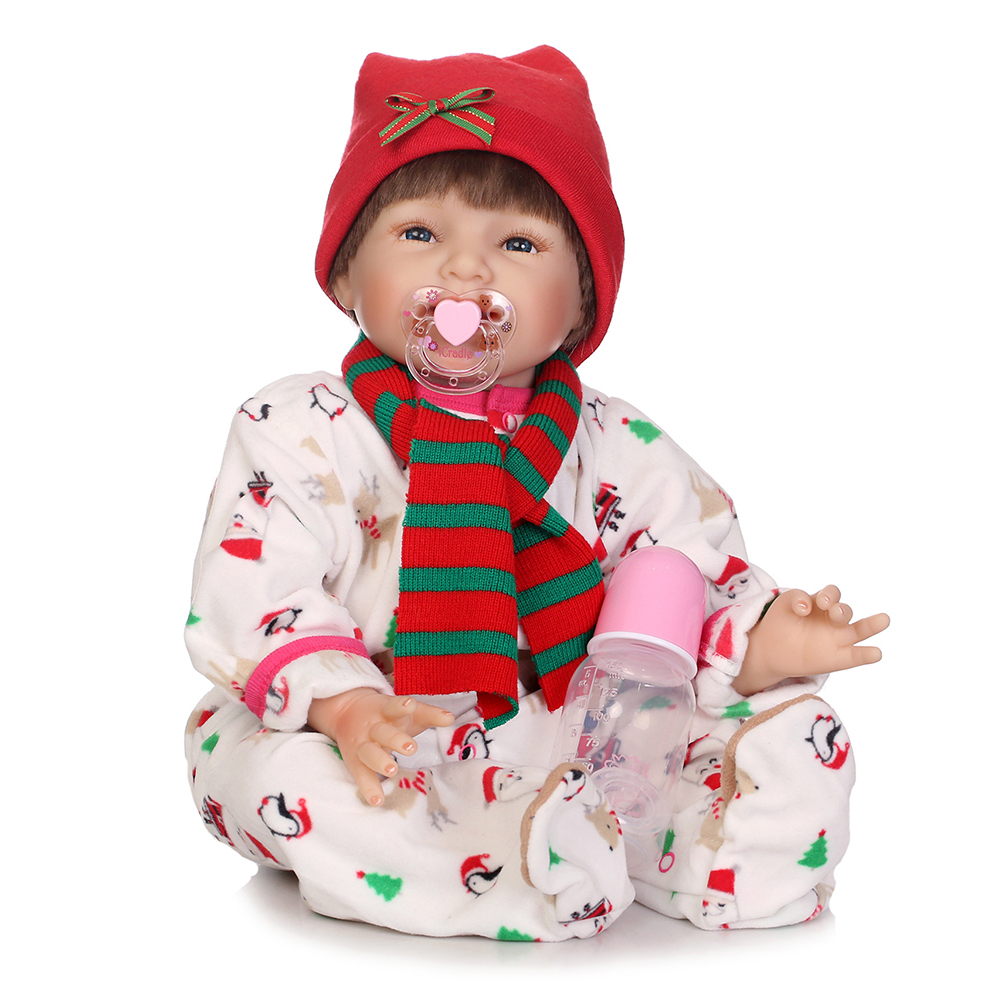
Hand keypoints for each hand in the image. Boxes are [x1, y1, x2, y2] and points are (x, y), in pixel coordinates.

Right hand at [307, 688, 454, 805]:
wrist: (347, 710)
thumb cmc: (388, 715)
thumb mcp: (407, 712)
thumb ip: (429, 714)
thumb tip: (450, 718)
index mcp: (387, 710)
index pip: (394, 706)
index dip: (401, 706)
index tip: (410, 705)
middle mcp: (373, 727)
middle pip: (383, 732)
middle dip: (395, 739)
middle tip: (410, 748)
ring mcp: (362, 744)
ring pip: (369, 752)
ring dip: (380, 761)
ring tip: (392, 770)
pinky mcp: (355, 761)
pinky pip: (360, 775)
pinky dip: (368, 788)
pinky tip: (377, 801)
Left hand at [734, 585, 889, 695]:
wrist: (770, 649)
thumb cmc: (780, 621)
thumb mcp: (784, 604)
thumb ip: (796, 598)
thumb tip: (807, 606)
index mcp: (822, 603)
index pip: (832, 594)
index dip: (827, 596)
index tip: (809, 606)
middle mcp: (834, 619)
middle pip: (845, 611)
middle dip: (841, 610)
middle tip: (833, 612)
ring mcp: (838, 639)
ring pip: (861, 630)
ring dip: (873, 624)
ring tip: (884, 619)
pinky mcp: (839, 659)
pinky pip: (856, 656)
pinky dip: (867, 655)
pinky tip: (876, 653)